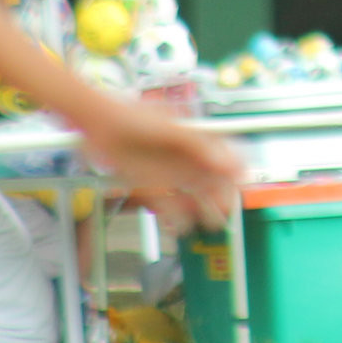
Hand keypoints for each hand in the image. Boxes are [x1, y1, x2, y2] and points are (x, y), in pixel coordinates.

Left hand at [81, 99, 241, 231]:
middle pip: (209, 180)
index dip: (235, 170)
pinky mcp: (147, 185)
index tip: (242, 184)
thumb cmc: (134, 116)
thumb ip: (199, 146)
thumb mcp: (171, 129)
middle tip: (226, 210)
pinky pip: (165, 204)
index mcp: (194, 140)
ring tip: (208, 223)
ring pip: (190, 195)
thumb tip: (226, 163)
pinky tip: (180, 226)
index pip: (223, 157)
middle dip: (220, 196)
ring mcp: (166, 173)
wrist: (99, 123)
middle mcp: (182, 158)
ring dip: (200, 210)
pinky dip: (174, 216)